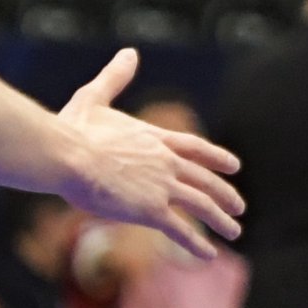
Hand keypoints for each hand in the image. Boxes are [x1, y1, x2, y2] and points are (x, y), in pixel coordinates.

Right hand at [58, 48, 245, 256]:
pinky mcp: (150, 210)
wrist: (68, 155)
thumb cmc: (73, 129)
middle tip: (239, 206)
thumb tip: (130, 52)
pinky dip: (197, 244)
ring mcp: (161, 186)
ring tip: (234, 232)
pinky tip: (210, 255)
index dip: (217, 158)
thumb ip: (115, 78)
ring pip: (201, 205)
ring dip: (220, 220)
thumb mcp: (96, 97)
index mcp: (154, 137)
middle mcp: (165, 161)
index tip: (234, 167)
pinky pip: (181, 230)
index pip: (195, 148)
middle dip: (225, 194)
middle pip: (205, 179)